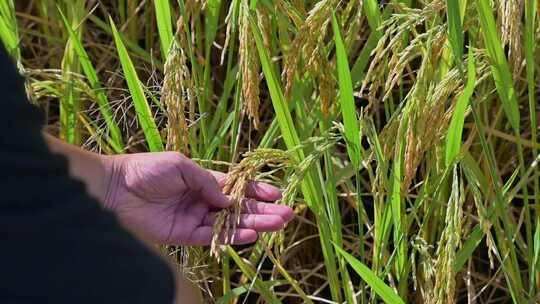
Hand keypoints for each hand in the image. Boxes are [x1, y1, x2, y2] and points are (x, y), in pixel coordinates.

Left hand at [103, 152, 293, 245]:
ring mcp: (195, 218)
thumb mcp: (181, 166)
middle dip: (264, 211)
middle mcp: (203, 200)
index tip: (278, 194)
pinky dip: (232, 237)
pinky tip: (251, 234)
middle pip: (239, 208)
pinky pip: (213, 237)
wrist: (115, 189)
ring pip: (230, 224)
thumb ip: (208, 182)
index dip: (257, 191)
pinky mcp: (184, 234)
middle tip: (288, 214)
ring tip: (278, 224)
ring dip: (255, 224)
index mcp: (203, 180)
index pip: (237, 187)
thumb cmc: (146, 170)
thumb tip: (229, 199)